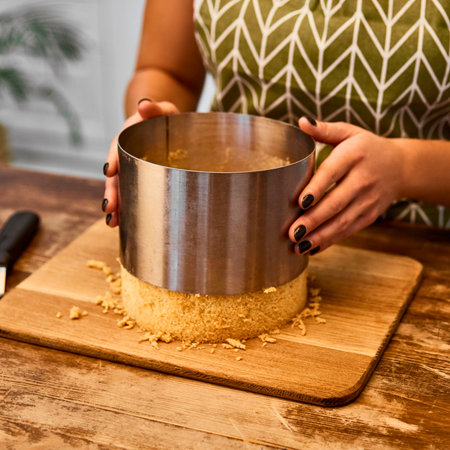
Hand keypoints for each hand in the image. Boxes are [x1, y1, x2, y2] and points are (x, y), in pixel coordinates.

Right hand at [102, 99, 178, 226]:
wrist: (170, 129)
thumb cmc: (168, 119)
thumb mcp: (164, 111)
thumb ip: (155, 108)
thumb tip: (145, 105)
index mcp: (130, 136)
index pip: (119, 146)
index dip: (114, 158)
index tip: (109, 171)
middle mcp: (127, 154)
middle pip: (117, 173)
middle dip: (112, 191)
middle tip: (109, 207)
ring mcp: (134, 169)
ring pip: (122, 187)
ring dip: (116, 205)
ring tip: (112, 222)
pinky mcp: (142, 181)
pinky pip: (133, 194)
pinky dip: (128, 208)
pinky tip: (124, 224)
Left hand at [289, 117, 406, 254]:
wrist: (401, 166)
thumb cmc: (365, 147)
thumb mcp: (348, 133)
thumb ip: (324, 130)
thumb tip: (301, 122)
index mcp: (354, 155)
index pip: (332, 172)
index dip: (317, 188)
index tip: (300, 202)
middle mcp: (363, 179)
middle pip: (336, 202)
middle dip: (314, 220)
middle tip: (292, 232)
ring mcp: (368, 200)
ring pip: (343, 221)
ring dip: (320, 235)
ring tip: (298, 245)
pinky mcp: (370, 215)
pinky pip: (349, 230)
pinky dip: (331, 240)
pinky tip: (312, 248)